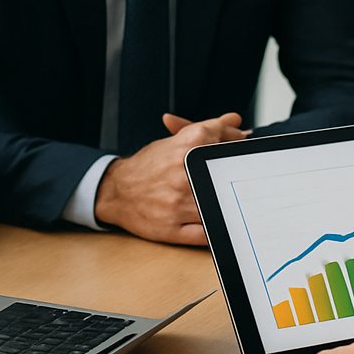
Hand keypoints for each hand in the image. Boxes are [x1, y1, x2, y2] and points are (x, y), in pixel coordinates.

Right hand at [95, 112, 246, 244]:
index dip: (237, 147)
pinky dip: (215, 228)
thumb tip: (235, 120)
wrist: (116, 191)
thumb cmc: (148, 167)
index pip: (228, 142)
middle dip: (235, 176)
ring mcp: (178, 203)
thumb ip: (208, 129)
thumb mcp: (176, 142)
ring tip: (225, 200)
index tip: (237, 153)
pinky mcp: (172, 228)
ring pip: (219, 205)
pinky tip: (217, 221)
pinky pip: (206, 233)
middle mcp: (183, 173)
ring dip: (227, 203)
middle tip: (235, 179)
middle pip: (228, 174)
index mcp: (186, 147)